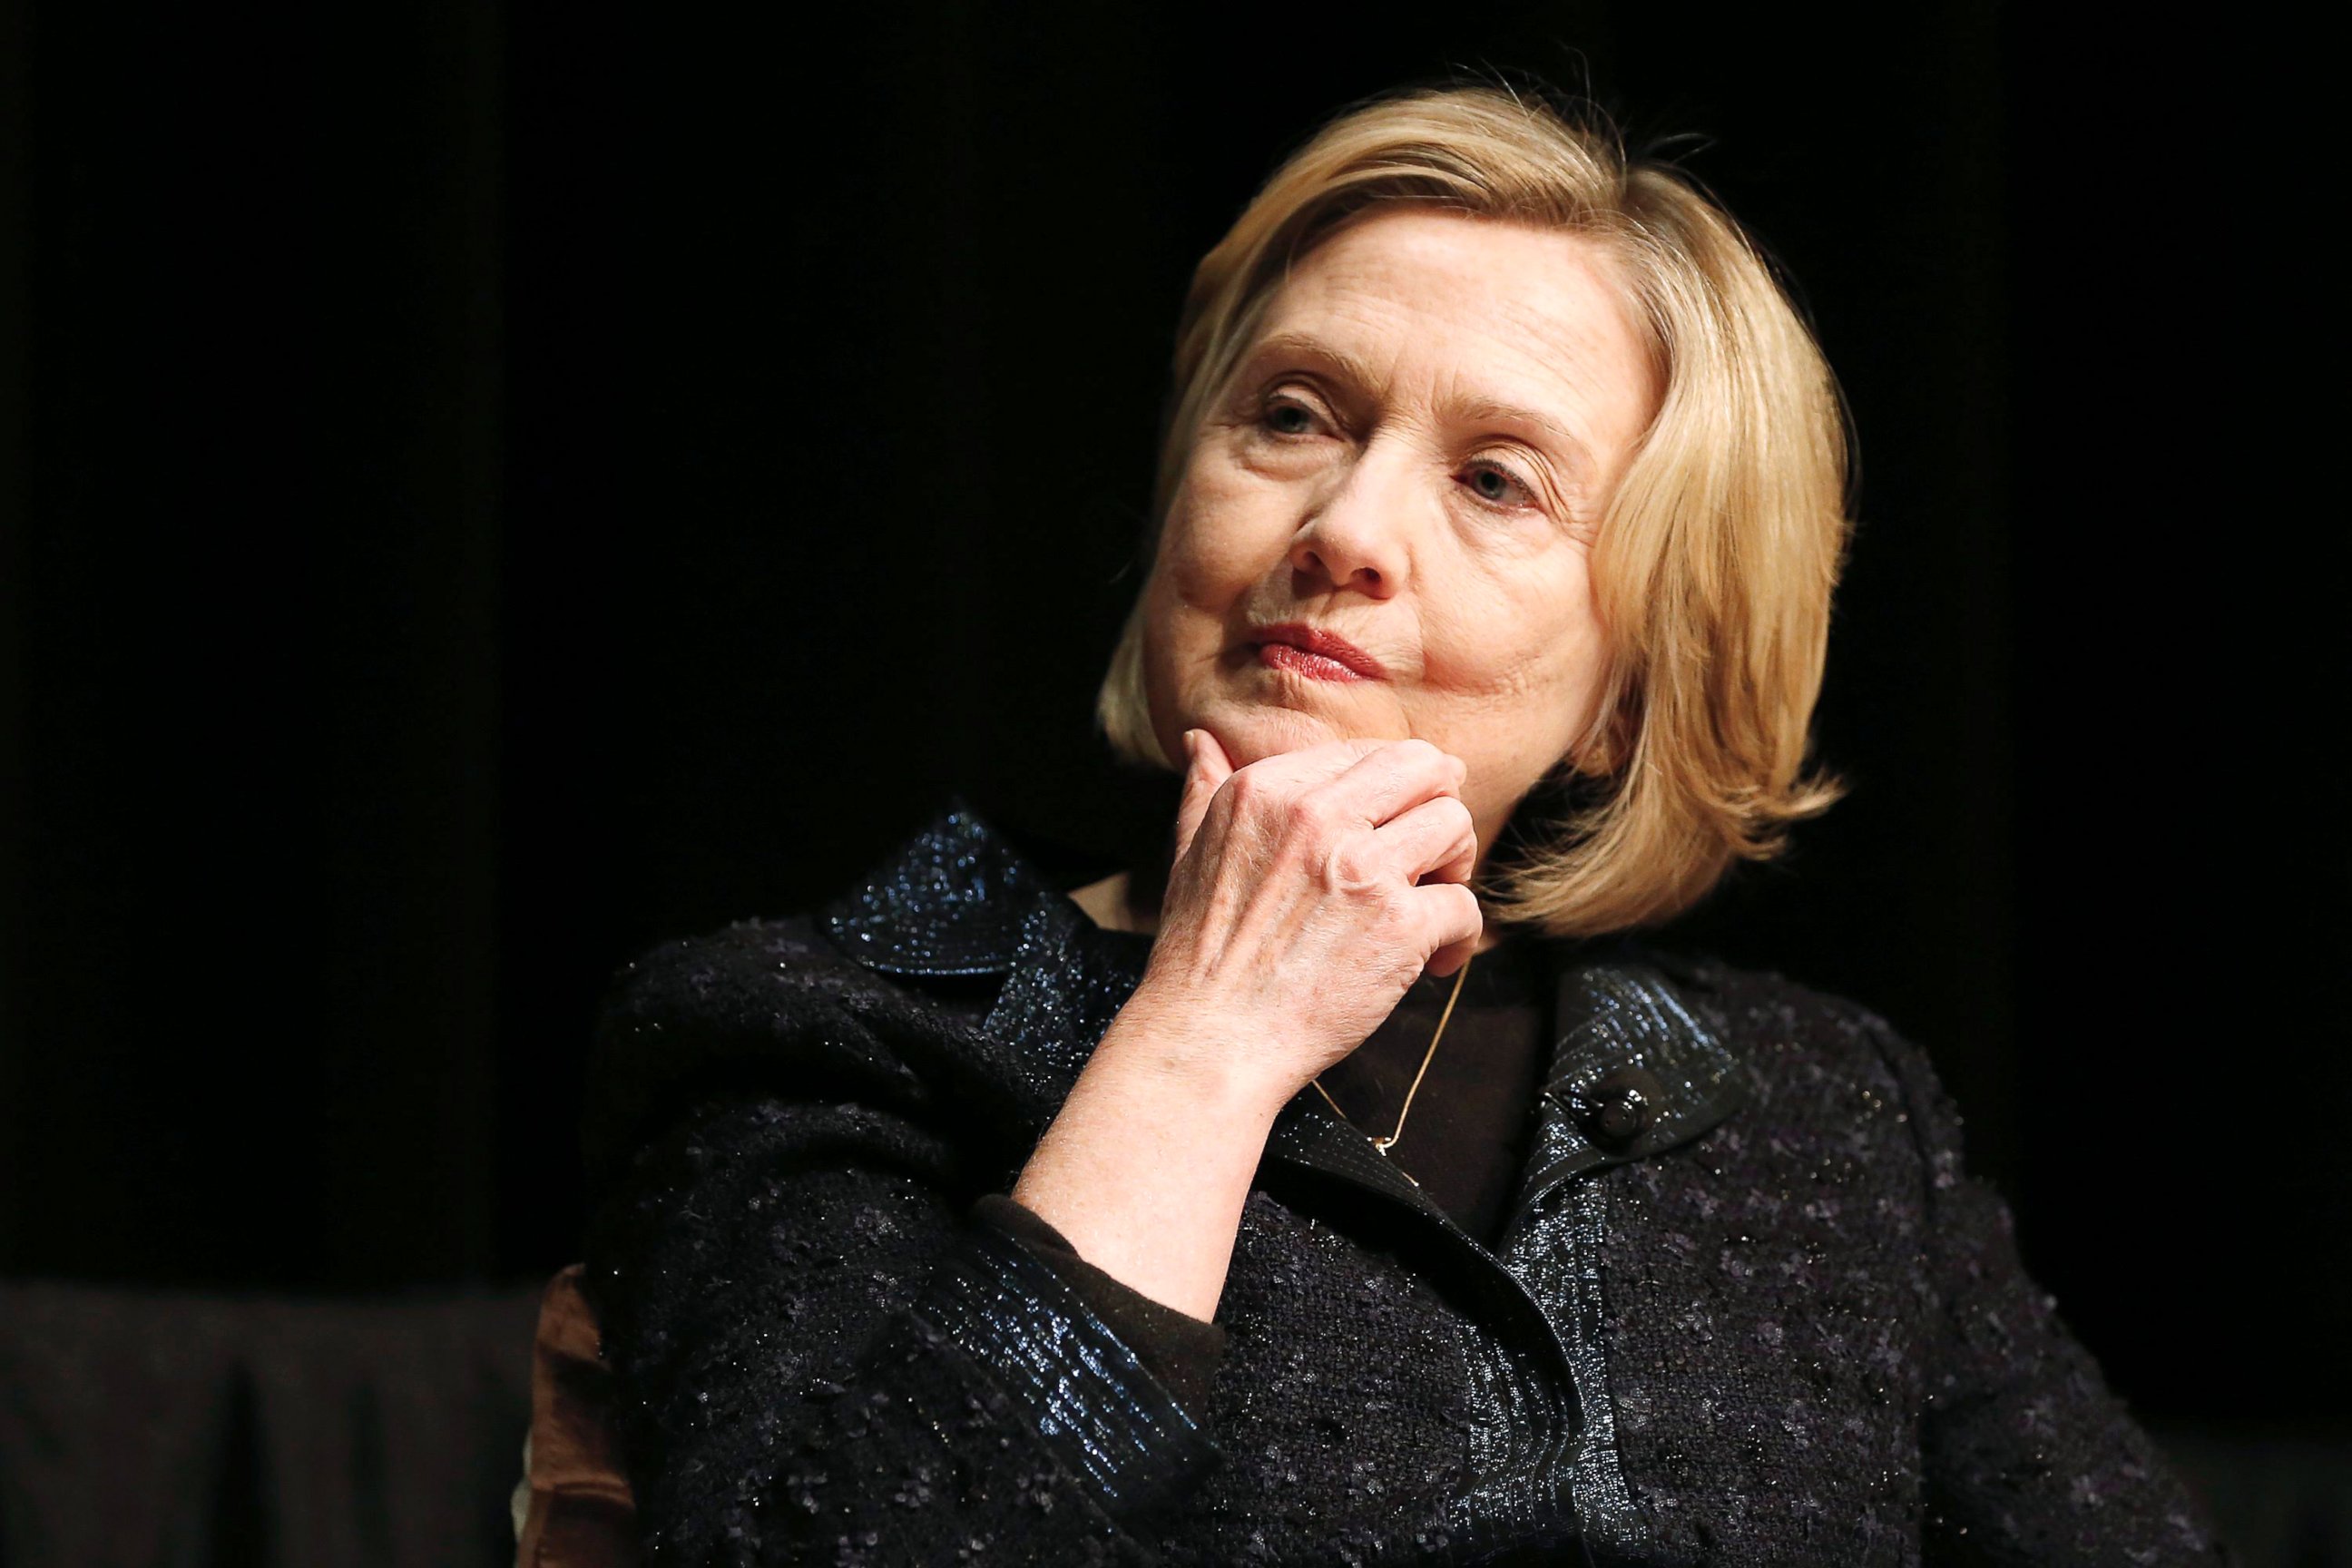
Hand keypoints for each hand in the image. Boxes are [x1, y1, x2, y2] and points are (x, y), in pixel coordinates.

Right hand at [1122, 728, 1482, 1109]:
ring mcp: (1360, 868)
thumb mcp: (1189, 854)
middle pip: (1425, 767)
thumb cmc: (1199, 956)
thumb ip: (1204, 789)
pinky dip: (1459, 937)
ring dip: (1455, 867)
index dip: (1391, 792)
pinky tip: (1433, 962)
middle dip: (1438, 806)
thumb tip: (1202, 740)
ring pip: (1455, 825)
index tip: (1389, 831)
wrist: (1210, 1041)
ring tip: (1429, 906)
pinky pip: (1464, 905)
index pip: (1367, 752)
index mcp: (1268, 789)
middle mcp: (1316, 815)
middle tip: (1427, 857)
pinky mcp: (1398, 925)